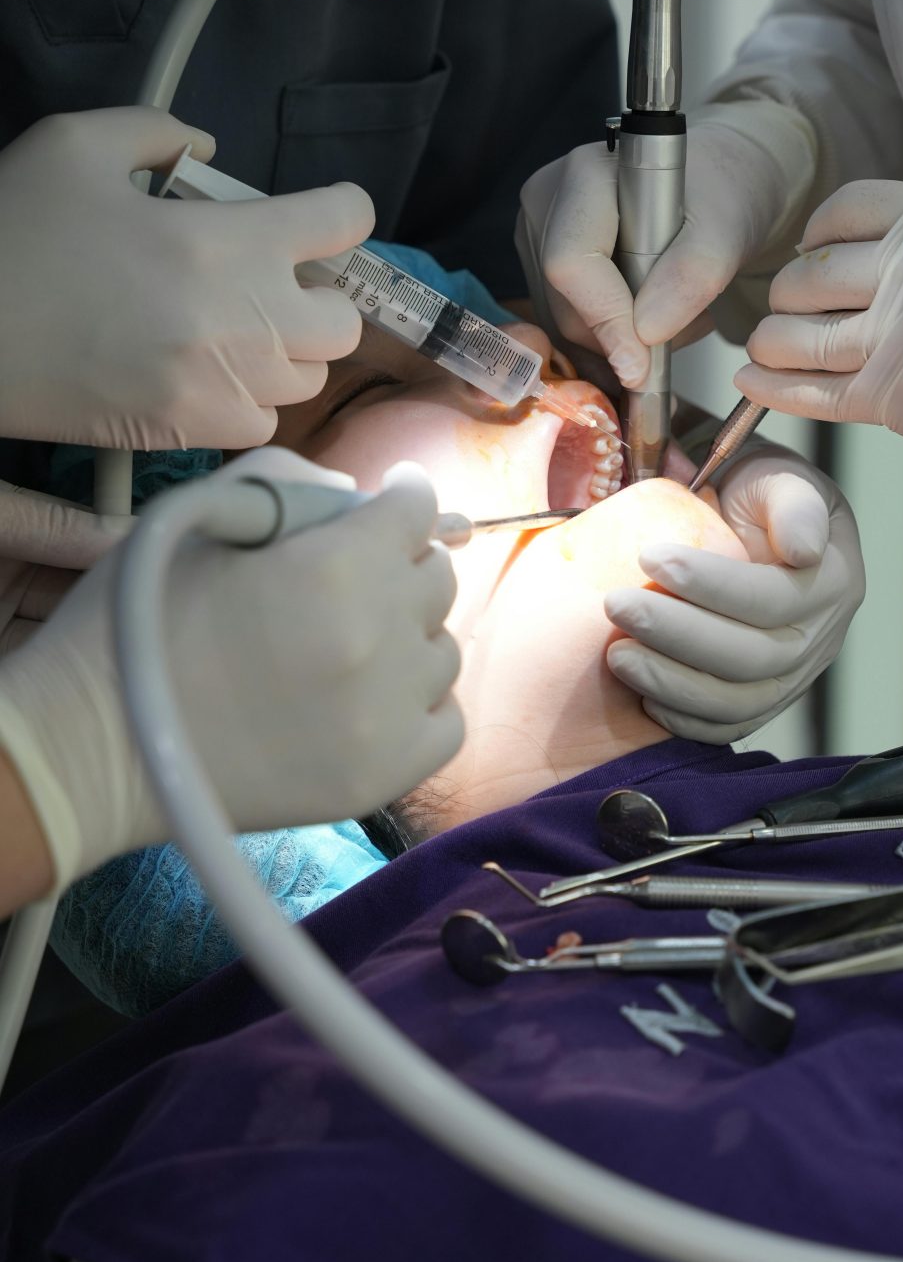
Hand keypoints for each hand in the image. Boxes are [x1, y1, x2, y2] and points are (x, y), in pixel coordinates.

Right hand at [0, 108, 373, 450]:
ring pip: (306, 377)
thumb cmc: (15, 235)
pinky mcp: (193, 433)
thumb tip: (208, 149)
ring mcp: (225, 384)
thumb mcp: (75, 146)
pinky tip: (208, 375)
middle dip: (318, 297)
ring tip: (234, 330)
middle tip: (271, 283)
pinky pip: (262, 424)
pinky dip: (249, 402)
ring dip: (285, 351)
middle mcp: (246, 318)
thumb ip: (155, 133)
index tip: (322, 217)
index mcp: (230, 240)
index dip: (341, 212)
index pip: (346, 222)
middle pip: (344, 320)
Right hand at [0, 448, 462, 888]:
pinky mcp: (381, 776)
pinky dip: (420, 704)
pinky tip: (373, 698)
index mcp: (336, 565)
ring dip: (407, 638)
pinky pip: (447, 724)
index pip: (418, 509)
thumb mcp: (202, 516)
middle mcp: (377, 637)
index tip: (393, 500)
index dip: (403, 497)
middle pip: (437, 578)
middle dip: (400, 565)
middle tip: (356, 578)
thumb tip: (363, 497)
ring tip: (348, 646)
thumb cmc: (138, 619)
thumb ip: (295, 485)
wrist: (95, 745)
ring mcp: (386, 715)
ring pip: (442, 650)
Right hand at [517, 117, 801, 388]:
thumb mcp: (727, 229)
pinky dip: (612, 338)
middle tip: (685, 328)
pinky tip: (651, 317)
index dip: (605, 320)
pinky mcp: (544, 264)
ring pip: (563, 320)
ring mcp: (540, 233)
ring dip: (622, 341)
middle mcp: (549, 201)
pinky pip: (568, 322)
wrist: (719, 183)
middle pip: (565, 300)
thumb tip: (645, 331)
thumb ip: (692, 275)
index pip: (572, 261)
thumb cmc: (724, 191)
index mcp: (587, 174)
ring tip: (677, 314)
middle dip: (622, 335)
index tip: (640, 367)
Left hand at [604, 450, 863, 742]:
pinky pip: (725, 727)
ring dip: (671, 682)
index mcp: (832, 579)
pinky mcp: (759, 701)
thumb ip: (794, 504)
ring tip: (617, 654)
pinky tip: (640, 692)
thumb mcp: (779, 476)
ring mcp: (792, 677)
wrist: (744, 525)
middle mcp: (818, 637)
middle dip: (678, 635)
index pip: (773, 598)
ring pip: (738, 702)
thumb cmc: (757, 495)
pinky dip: (681, 718)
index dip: (711, 584)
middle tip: (616, 605)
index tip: (649, 556)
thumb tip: (804, 550)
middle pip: (753, 657)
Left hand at [737, 183, 902, 478]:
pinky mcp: (895, 393)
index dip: (816, 231)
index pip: (852, 207)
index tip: (808, 251)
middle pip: (813, 274)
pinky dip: (774, 388)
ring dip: (772, 344)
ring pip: (804, 335)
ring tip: (768, 348)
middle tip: (790, 311)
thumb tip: (816, 250)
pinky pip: (815, 390)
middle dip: (787, 296)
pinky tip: (752, 382)